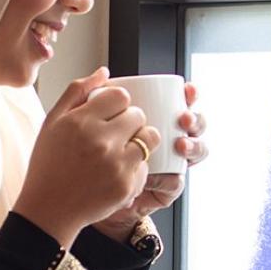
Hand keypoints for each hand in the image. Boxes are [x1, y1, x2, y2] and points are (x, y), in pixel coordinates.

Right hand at [14, 67, 161, 247]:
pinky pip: (145, 165)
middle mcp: (100, 141)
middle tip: (116, 133)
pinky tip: (117, 172)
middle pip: (138, 115)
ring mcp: (116, 164)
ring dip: (141, 140)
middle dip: (131, 121)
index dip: (118, 103)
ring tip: (124, 148)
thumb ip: (77, 91)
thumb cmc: (49, 163)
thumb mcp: (52, 121)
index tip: (110, 113)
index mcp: (80, 121)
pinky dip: (136, 167)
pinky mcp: (126, 185)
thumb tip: (105, 71)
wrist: (48, 208)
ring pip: (150, 138)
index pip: (121, 95)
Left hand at [92, 83, 208, 241]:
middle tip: (184, 118)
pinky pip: (176, 183)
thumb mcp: (81, 122)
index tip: (187, 91)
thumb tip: (104, 72)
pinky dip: (172, 178)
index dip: (189, 96)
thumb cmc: (81, 157)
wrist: (76, 197)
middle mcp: (164, 140)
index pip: (179, 103)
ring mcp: (167, 164)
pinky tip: (158, 176)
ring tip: (180, 145)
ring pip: (193, 152)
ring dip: (193, 146)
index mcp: (151, 119)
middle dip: (194, 119)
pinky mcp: (163, 188)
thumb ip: (88, 95)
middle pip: (191, 126)